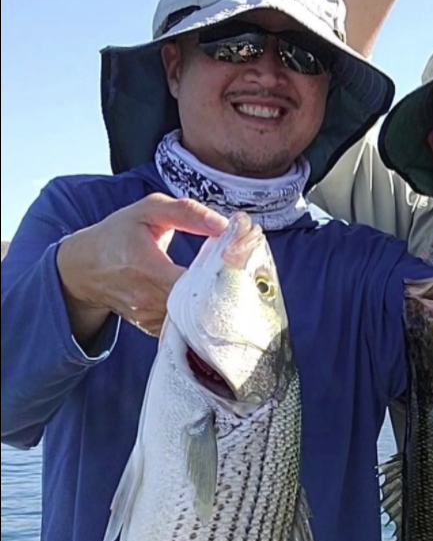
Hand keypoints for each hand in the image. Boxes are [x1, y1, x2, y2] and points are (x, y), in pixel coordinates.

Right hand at [57, 194, 226, 340]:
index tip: (238, 263)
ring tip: (226, 285)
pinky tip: (207, 298)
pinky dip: (200, 316)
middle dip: (225, 291)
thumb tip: (224, 225)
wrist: (84, 268)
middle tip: (240, 274)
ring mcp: (152, 319)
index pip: (197, 283)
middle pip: (202, 307)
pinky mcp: (155, 329)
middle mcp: (150, 301)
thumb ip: (187, 213)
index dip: (223, 276)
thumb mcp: (148, 211)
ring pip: (196, 321)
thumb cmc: (117, 235)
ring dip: (215, 305)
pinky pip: (186, 329)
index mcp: (149, 269)